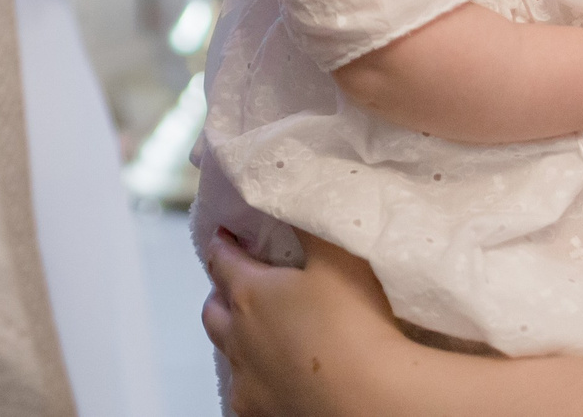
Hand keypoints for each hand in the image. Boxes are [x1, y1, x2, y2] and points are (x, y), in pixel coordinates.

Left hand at [203, 231, 420, 416]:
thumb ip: (312, 223)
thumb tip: (294, 188)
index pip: (221, 260)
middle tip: (237, 284)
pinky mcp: (260, 412)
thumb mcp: (338, 256)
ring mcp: (246, 380)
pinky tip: (272, 374)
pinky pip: (245, 390)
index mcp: (249, 294)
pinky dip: (253, 376)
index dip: (222, 244)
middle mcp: (237, 338)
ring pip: (226, 353)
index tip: (225, 234)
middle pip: (213, 310)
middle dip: (220, 293)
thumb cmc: (354, 321)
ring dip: (234, 336)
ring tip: (255, 331)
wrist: (369, 399)